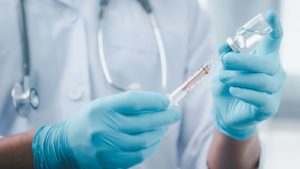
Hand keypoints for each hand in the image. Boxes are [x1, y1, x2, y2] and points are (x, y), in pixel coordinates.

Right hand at [32, 91, 180, 168]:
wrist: (66, 145)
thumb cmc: (90, 120)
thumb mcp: (103, 104)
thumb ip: (128, 101)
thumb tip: (156, 102)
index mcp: (102, 108)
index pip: (135, 101)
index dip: (154, 100)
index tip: (166, 101)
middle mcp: (104, 127)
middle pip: (143, 122)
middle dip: (164, 117)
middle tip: (174, 114)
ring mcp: (107, 147)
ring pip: (144, 140)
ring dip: (159, 133)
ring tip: (164, 127)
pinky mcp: (110, 161)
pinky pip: (139, 155)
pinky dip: (151, 147)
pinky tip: (155, 140)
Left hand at [212, 11, 285, 140]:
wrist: (224, 112)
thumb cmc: (226, 87)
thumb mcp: (222, 69)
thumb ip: (225, 56)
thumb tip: (226, 44)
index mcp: (263, 59)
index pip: (273, 42)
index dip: (274, 29)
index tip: (270, 15)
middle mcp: (273, 73)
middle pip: (266, 63)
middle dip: (244, 60)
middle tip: (226, 60)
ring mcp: (273, 90)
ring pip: (262, 80)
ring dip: (239, 78)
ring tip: (223, 78)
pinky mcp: (269, 107)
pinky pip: (261, 98)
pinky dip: (245, 93)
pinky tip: (233, 91)